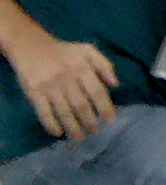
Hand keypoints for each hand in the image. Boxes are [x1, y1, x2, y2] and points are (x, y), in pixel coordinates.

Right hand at [4, 22, 113, 143]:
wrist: (31, 46)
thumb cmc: (63, 51)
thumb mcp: (88, 50)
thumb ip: (104, 65)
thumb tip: (116, 84)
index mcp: (82, 68)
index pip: (96, 92)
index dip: (105, 107)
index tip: (110, 120)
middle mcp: (67, 79)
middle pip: (81, 105)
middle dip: (89, 121)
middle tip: (94, 132)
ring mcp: (49, 87)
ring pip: (64, 111)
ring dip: (73, 127)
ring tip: (79, 137)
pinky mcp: (34, 93)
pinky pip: (43, 112)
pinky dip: (50, 124)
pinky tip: (57, 133)